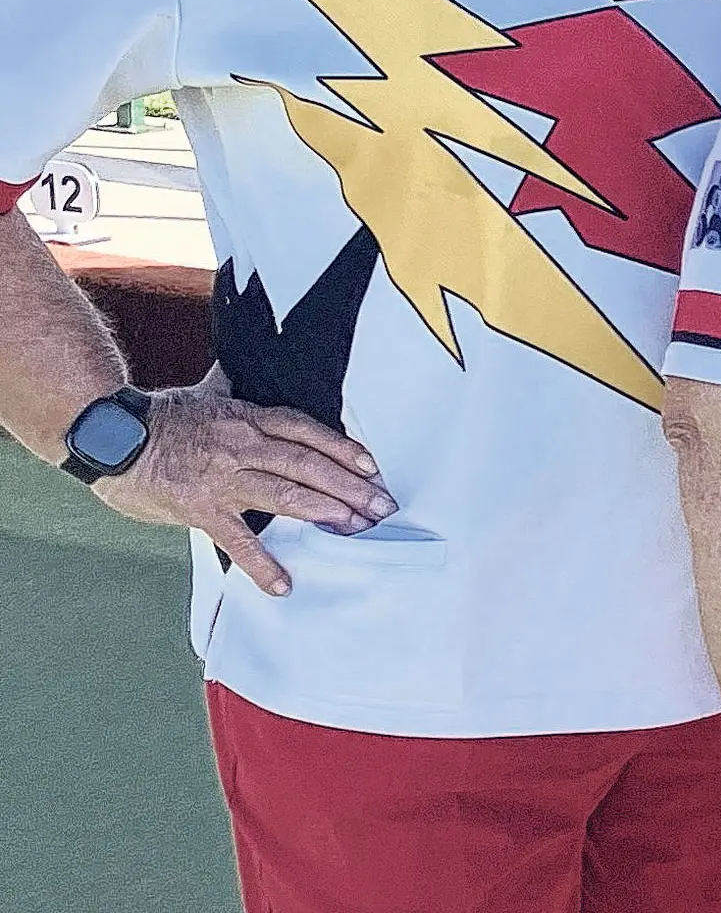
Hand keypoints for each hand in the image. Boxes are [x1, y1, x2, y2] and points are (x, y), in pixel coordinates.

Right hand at [96, 386, 392, 596]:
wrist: (108, 436)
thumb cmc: (156, 417)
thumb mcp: (203, 394)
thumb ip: (229, 386)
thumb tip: (239, 367)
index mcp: (248, 418)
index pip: (307, 431)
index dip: (344, 448)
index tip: (372, 467)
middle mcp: (244, 446)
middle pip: (310, 464)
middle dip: (351, 486)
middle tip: (383, 505)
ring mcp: (224, 478)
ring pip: (287, 494)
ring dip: (326, 511)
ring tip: (356, 527)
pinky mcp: (200, 508)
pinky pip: (238, 539)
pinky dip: (262, 563)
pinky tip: (284, 583)